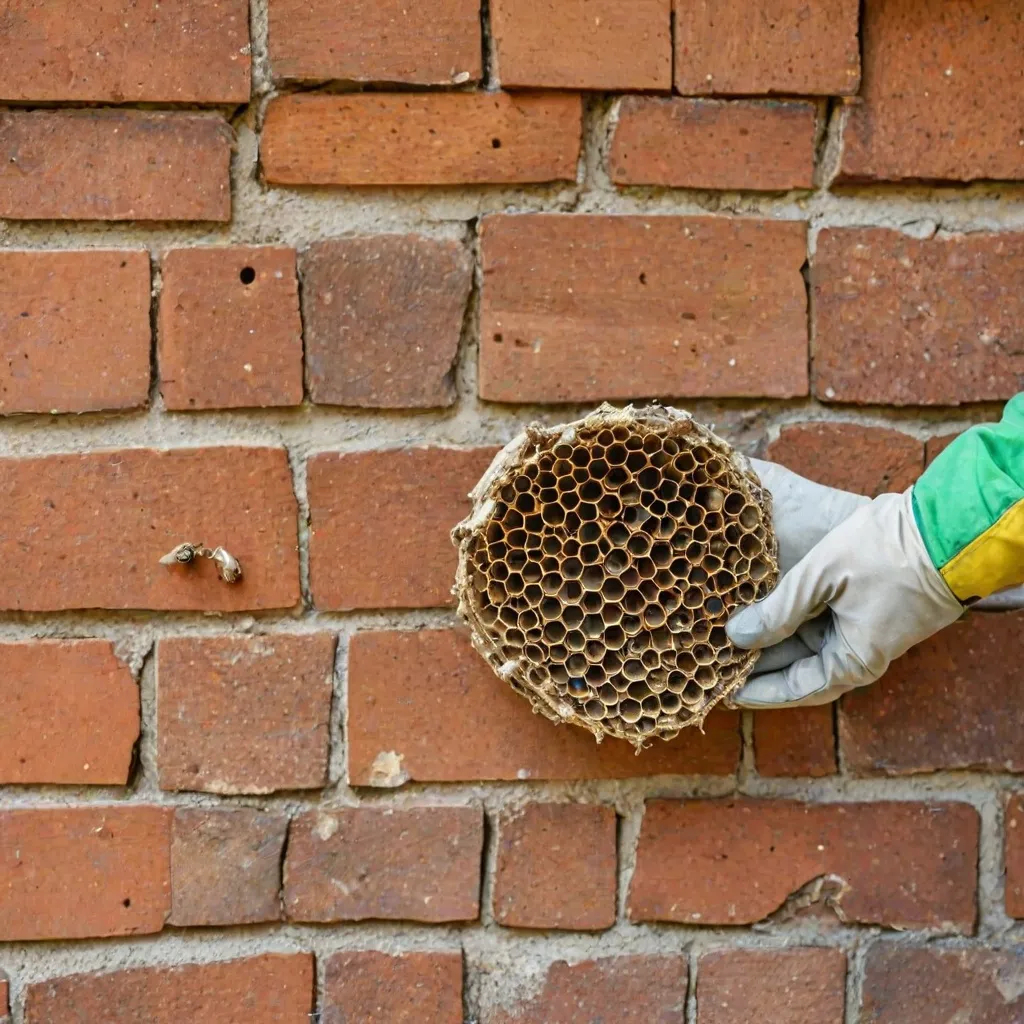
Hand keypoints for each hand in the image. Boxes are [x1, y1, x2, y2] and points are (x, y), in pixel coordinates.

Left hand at [726, 461, 962, 707]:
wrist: (947, 529)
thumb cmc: (888, 553)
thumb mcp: (822, 577)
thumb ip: (777, 610)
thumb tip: (737, 637)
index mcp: (852, 662)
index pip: (792, 690)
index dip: (754, 691)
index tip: (720, 691)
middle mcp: (856, 654)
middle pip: (793, 667)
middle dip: (754, 664)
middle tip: (711, 660)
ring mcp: (860, 631)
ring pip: (801, 643)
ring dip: (768, 639)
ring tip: (723, 634)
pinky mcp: (861, 608)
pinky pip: (815, 623)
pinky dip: (786, 618)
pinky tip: (756, 607)